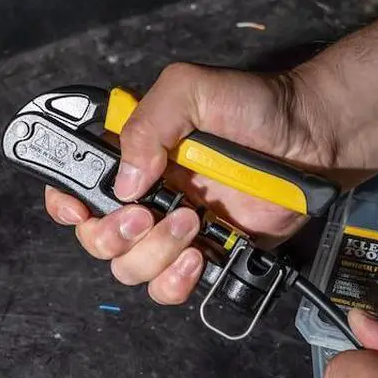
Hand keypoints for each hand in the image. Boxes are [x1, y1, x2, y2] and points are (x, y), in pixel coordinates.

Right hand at [45, 61, 345, 303]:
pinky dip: (176, 281)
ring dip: (153, 253)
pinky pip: (169, 287)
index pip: (77, 185)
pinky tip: (201, 256)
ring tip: (192, 222)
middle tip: (148, 213)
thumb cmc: (254, 106)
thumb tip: (126, 183)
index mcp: (133, 155)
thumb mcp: (192, 89)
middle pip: (97, 237)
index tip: (80, 209)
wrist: (310, 139)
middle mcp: (146, 195)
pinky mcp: (204, 254)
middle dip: (114, 233)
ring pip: (130, 267)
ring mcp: (173, 228)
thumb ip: (149, 122)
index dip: (67, 202)